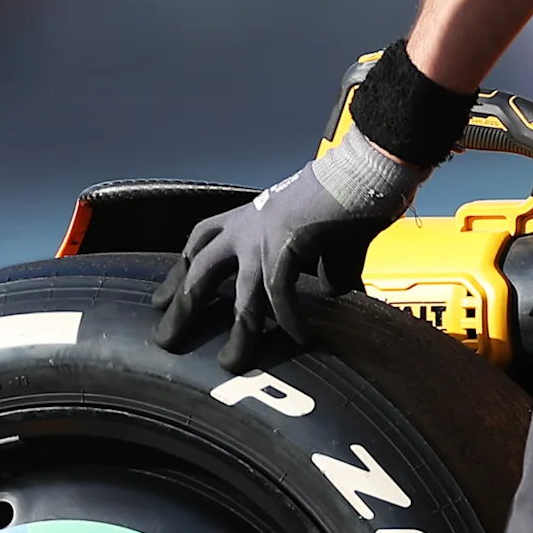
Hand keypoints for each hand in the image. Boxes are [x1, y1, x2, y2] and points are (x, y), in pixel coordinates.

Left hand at [154, 129, 421, 369]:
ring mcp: (263, 237)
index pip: (200, 243)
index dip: (182, 270)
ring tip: (230, 363)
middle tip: (166, 339)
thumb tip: (335, 291)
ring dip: (238, 332)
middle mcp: (246, 226)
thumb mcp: (325, 233)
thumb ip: (324, 264)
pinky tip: (300, 338)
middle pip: (200, 272)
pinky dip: (290, 318)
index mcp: (249, 216)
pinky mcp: (286, 246)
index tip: (167, 298)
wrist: (366, 168)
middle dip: (182, 307)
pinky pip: (282, 293)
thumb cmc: (350, 193)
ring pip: (240, 295)